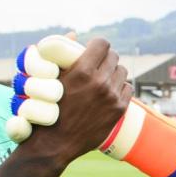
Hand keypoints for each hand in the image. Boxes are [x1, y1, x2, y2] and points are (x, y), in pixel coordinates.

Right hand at [29, 38, 130, 163]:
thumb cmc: (48, 108)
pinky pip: (127, 88)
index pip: (102, 44)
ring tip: (103, 78)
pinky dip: (119, 88)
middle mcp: (99, 82)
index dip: (97, 45)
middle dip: (105, 58)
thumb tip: (75, 33)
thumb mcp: (52, 78)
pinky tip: (109, 91)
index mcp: (82, 71)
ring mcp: (111, 97)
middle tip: (97, 65)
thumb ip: (64, 53)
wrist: (54, 143)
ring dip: (113, 72)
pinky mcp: (119, 110)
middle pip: (113, 56)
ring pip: (122, 71)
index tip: (92, 50)